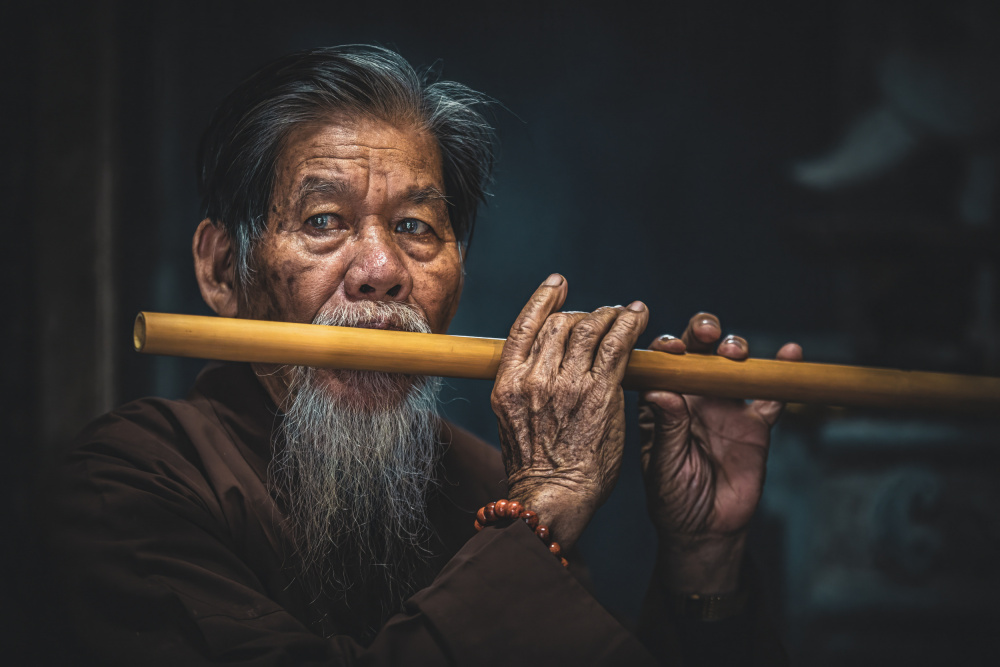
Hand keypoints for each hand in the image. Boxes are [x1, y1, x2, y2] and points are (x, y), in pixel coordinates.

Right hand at [491, 274, 648, 550]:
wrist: (550, 498)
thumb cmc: (534, 469)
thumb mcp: (513, 422)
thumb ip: (526, 390)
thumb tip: (546, 367)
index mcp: (508, 383)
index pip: (525, 325)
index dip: (543, 299)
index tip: (558, 284)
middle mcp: (534, 377)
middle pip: (560, 323)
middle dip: (584, 314)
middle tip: (602, 316)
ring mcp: (566, 383)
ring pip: (589, 328)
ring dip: (610, 315)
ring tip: (625, 313)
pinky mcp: (598, 392)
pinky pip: (616, 344)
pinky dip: (629, 323)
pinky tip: (638, 316)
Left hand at [639, 312, 801, 592]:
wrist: (708, 530)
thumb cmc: (673, 498)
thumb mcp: (663, 466)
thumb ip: (666, 428)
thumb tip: (660, 391)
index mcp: (662, 402)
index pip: (662, 364)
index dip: (666, 350)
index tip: (672, 349)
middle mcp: (692, 395)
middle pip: (698, 350)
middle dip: (701, 332)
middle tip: (707, 333)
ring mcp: (725, 405)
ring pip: (732, 363)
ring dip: (735, 348)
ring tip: (734, 352)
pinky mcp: (755, 422)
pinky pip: (771, 393)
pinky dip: (781, 373)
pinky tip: (789, 355)